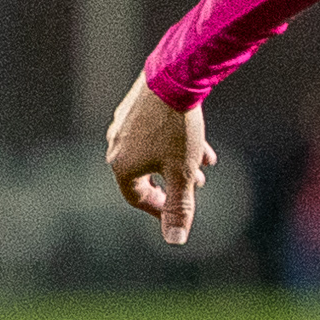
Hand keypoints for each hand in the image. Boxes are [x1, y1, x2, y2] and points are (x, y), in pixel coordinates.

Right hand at [106, 74, 214, 244]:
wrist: (174, 78)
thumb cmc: (176, 129)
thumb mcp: (181, 173)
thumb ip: (179, 207)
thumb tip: (175, 241)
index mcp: (122, 165)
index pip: (136, 197)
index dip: (158, 209)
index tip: (177, 212)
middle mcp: (116, 145)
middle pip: (144, 174)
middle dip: (173, 184)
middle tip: (194, 188)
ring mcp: (123, 124)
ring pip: (152, 152)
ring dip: (177, 163)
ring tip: (203, 167)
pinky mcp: (134, 107)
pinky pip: (152, 133)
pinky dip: (173, 144)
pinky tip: (201, 145)